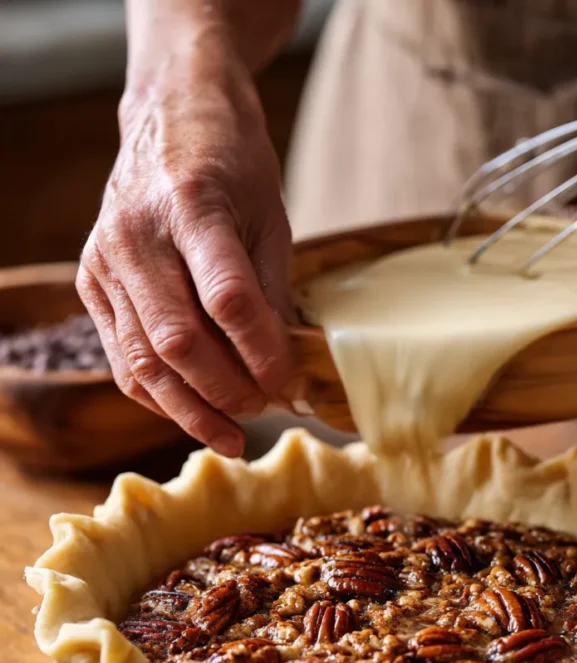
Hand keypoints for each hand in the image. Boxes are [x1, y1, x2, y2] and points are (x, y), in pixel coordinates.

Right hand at [77, 42, 293, 456]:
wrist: (170, 115)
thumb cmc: (231, 163)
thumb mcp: (270, 216)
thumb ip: (272, 292)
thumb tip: (287, 370)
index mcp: (191, 205)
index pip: (227, 299)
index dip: (260, 353)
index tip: (288, 384)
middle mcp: (136, 234)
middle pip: (178, 342)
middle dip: (226, 391)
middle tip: (263, 409)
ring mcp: (105, 260)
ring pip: (143, 362)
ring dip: (190, 410)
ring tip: (231, 437)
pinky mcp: (91, 282)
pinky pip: (122, 358)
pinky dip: (158, 396)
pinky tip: (192, 414)